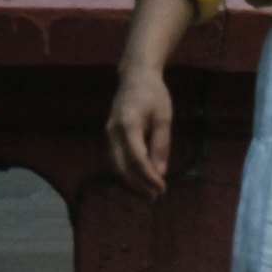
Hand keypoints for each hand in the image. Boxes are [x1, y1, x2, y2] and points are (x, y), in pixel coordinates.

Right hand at [103, 58, 175, 193]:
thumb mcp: (164, 117)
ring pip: (114, 167)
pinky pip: (113, 160)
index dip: (149, 177)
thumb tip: (160, 173)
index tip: (162, 188)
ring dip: (130, 182)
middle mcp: (113, 131)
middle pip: (121, 168)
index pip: (137, 159)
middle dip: (138, 185)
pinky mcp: (108, 136)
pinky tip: (139, 179)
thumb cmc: (153, 94)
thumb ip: (161, 145)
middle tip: (156, 196)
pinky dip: (125, 173)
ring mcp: (107, 133)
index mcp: (128, 124)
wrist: (135, 75)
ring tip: (148, 191)